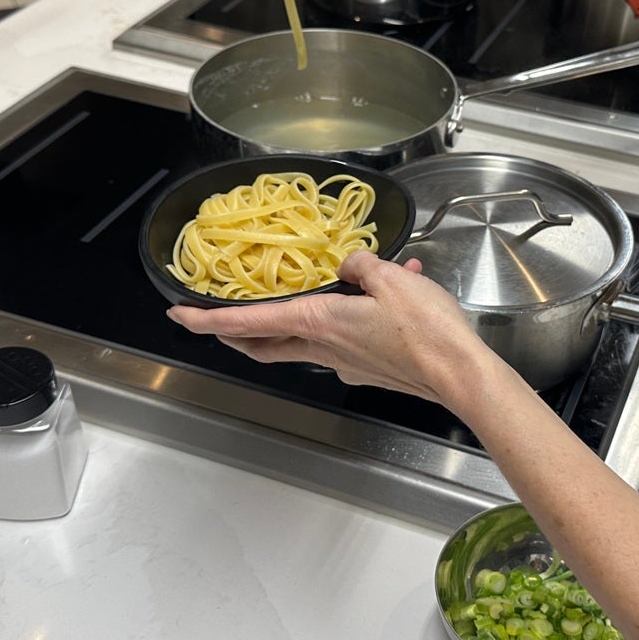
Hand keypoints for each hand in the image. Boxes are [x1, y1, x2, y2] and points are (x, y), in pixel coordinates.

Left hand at [167, 252, 511, 409]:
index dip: (208, 320)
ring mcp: (344, 364)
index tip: (179, 315)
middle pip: (265, 344)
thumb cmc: (425, 330)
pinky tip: (385, 297)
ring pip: (303, 342)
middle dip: (236, 333)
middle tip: (218, 319)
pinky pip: (345, 342)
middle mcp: (323, 348)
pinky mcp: (367, 371)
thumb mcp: (391, 278)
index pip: (247, 322)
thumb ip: (361, 265)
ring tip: (328, 287)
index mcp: (319, 322)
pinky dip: (348, 320)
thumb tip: (350, 266)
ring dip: (299, 320)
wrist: (459, 375)